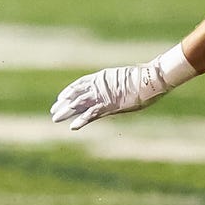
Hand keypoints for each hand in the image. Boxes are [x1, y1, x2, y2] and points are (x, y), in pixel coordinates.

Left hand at [50, 64, 171, 129]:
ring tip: (55, 118)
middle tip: (53, 111)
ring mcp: (102, 95)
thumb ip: (116, 85)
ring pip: (79, 104)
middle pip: (75, 96)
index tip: (60, 99)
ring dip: (66, 112)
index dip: (68, 92)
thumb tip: (116, 88)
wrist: (151, 79)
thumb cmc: (143, 79)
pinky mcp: (108, 105)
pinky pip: (92, 114)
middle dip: (63, 104)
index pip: (79, 86)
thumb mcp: (125, 80)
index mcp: (100, 78)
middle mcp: (97, 86)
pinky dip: (82, 120)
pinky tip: (73, 126)